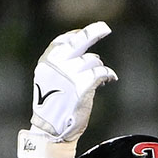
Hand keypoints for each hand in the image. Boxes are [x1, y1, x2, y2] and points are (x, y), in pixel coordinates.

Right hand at [18, 22, 117, 157]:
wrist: (51, 130)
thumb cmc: (53, 107)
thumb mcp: (50, 81)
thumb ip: (61, 65)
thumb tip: (86, 55)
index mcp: (46, 62)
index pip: (63, 41)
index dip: (76, 35)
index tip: (84, 34)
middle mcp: (57, 65)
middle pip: (79, 42)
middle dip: (93, 32)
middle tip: (105, 28)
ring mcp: (70, 75)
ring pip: (93, 60)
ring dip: (99, 66)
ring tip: (100, 75)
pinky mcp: (82, 87)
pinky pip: (100, 73)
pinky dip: (108, 74)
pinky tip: (110, 78)